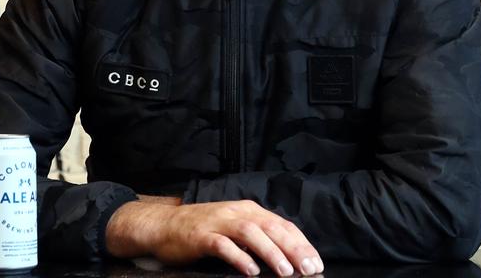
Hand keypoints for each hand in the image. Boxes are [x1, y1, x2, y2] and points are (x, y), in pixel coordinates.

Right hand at [105, 198, 323, 276]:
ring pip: (250, 233)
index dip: (301, 243)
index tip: (316, 263)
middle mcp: (235, 212)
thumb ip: (257, 237)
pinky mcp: (201, 236)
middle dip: (293, 249)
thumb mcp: (234, 228)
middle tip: (309, 269)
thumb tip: (288, 257)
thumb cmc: (203, 230)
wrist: (164, 225)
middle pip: (270, 227)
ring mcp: (218, 223)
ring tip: (286, 272)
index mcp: (248, 210)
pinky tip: (251, 271)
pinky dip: (239, 257)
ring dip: (270, 252)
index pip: (281, 224)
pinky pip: (223, 246)